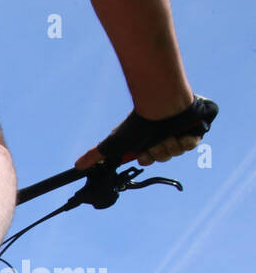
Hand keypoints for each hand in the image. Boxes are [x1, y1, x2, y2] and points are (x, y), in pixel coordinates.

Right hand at [75, 95, 216, 169]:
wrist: (162, 106)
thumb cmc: (137, 123)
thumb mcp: (113, 143)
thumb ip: (95, 155)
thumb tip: (76, 166)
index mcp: (148, 139)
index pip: (150, 159)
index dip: (148, 157)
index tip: (144, 151)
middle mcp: (163, 135)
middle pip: (164, 157)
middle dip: (159, 151)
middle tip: (157, 139)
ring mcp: (181, 131)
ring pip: (178, 151)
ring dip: (172, 144)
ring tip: (168, 132)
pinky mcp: (197, 127)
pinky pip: (194, 143)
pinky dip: (187, 140)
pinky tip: (182, 132)